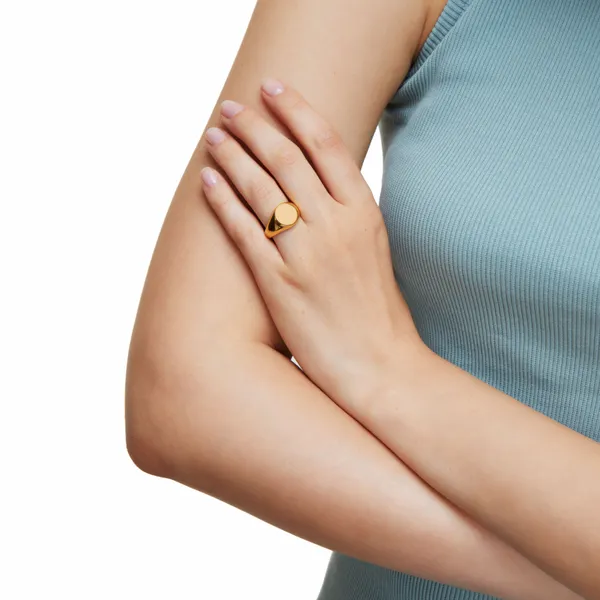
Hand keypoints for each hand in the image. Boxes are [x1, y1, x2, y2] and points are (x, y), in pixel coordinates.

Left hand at [200, 78, 424, 411]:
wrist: (382, 367)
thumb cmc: (379, 312)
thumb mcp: (374, 249)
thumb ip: (348, 213)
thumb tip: (317, 186)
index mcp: (364, 212)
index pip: (325, 143)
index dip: (295, 108)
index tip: (272, 87)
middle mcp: (335, 225)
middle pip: (286, 158)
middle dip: (253, 126)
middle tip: (229, 107)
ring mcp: (306, 254)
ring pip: (261, 188)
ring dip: (232, 155)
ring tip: (213, 135)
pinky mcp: (279, 284)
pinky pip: (245, 231)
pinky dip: (223, 202)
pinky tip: (207, 181)